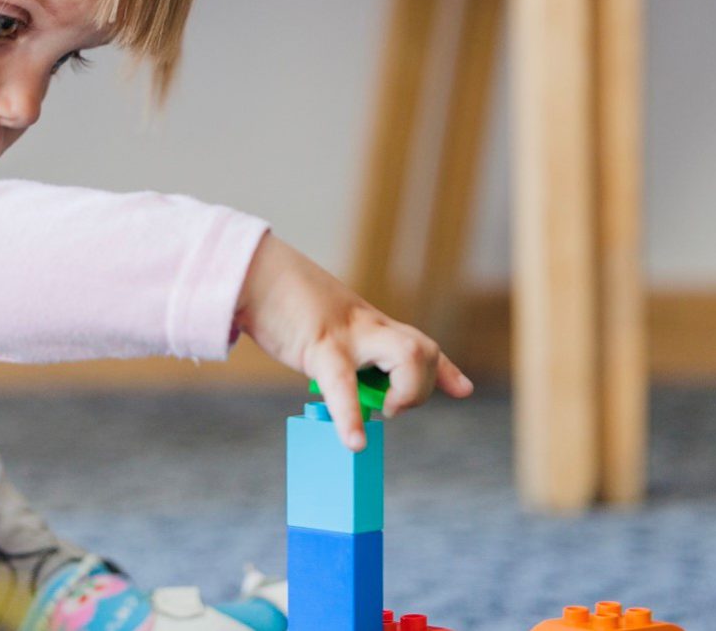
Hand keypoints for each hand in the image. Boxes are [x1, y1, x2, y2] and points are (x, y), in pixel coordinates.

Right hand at [234, 233, 473, 449]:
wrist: (251, 272)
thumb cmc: (277, 301)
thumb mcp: (317, 325)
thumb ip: (336, 349)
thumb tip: (337, 377)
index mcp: (364, 324)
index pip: (416, 343)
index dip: (444, 369)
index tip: (463, 389)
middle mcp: (365, 326)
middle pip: (421, 349)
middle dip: (421, 386)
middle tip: (389, 408)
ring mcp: (347, 333)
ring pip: (407, 355)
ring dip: (404, 392)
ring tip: (380, 412)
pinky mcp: (319, 345)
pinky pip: (343, 385)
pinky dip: (351, 417)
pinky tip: (354, 443)